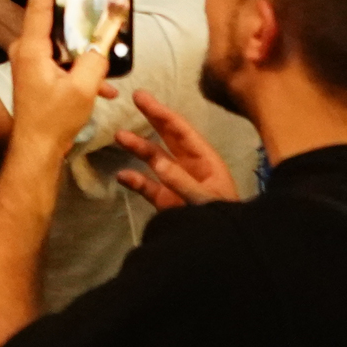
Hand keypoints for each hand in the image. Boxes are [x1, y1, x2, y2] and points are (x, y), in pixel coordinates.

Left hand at [6, 0, 115, 151]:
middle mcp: (26, 52)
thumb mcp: (82, 89)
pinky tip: (102, 83)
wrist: (36, 149)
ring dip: (81, 44)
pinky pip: (60, 60)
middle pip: (50, 21)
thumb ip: (95, 60)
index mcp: (32, 49)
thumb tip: (104, 41)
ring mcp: (30, 64)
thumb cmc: (53, 121)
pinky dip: (79, 66)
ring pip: (59, 43)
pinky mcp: (36, 75)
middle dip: (71, 9)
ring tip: (104, 40)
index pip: (38, 7)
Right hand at [111, 93, 241, 208]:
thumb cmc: (224, 217)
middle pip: (167, 137)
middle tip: (135, 98)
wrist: (227, 248)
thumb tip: (157, 162)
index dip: (161, 113)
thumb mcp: (206, 199)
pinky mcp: (166, 201)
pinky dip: (135, 181)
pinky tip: (122, 176)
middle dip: (151, 118)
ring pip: (155, 159)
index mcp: (205, 160)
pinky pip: (148, 187)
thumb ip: (181, 181)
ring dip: (139, 147)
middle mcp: (190, 166)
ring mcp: (176, 183)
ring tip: (120, 136)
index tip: (142, 98)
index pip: (181, 131)